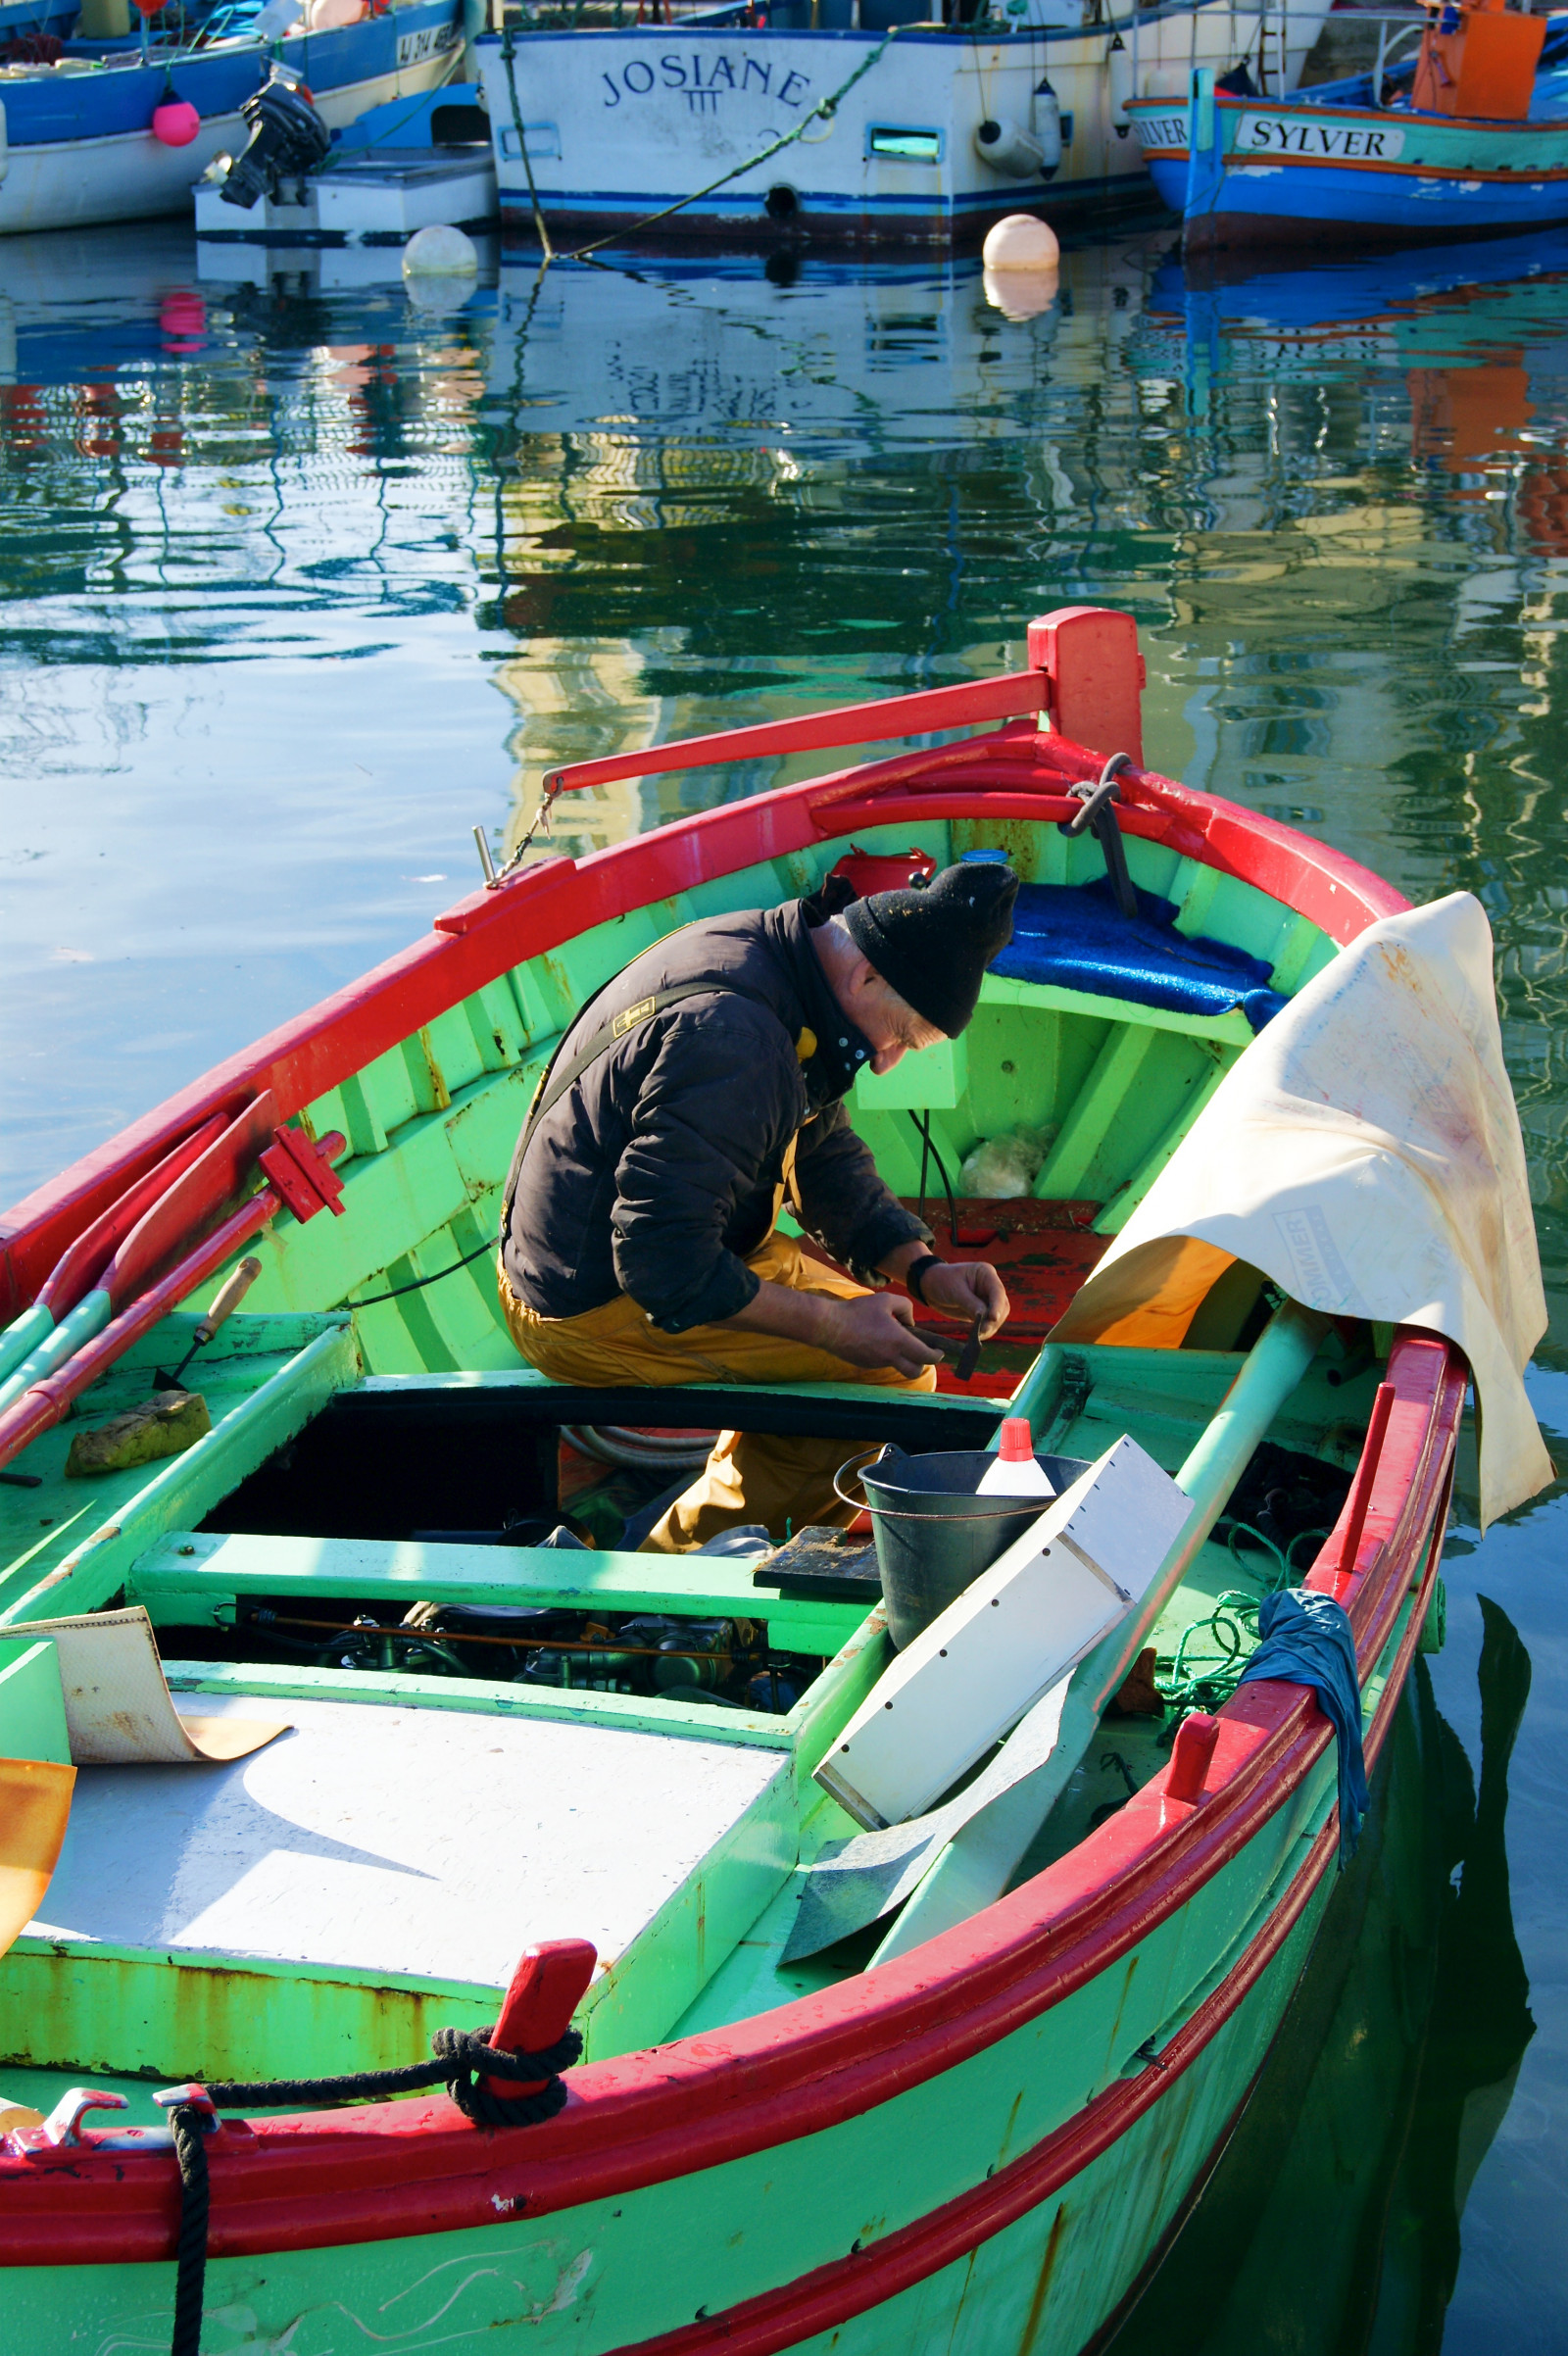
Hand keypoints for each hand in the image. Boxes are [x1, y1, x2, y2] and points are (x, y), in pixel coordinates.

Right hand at [822, 1290, 944, 1376]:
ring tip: (891, 1338)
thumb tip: (910, 1323)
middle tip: (921, 1353)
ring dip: (901, 1357)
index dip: (936, 1356)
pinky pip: (882, 1362)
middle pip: (915, 1371)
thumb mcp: (885, 1300)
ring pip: (897, 1366)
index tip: (939, 1351)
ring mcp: (877, 1363)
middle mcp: (890, 1357)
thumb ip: (905, 1308)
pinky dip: (885, 1354)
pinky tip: (875, 1340)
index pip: (926, 1357)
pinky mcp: (865, 1365)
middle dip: (922, 1364)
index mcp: (899, 1341)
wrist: (829, 1326)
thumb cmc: (857, 1311)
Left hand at [918, 1259, 1008, 1340]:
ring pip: (998, 1315)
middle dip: (994, 1319)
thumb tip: (985, 1316)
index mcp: (985, 1273)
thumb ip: (970, 1303)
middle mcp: (990, 1286)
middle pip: (1001, 1305)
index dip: (997, 1305)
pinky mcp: (982, 1310)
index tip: (993, 1318)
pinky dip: (985, 1330)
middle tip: (983, 1330)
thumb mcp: (955, 1290)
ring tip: (979, 1335)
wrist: (930, 1286)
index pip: (997, 1291)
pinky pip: (988, 1322)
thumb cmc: (942, 1281)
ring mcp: (987, 1298)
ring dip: (991, 1327)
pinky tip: (977, 1336)